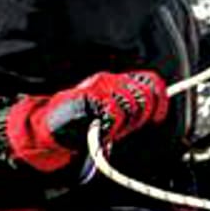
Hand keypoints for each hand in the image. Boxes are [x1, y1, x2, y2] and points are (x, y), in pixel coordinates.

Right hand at [2, 70, 168, 171]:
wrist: (50, 127)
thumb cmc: (81, 124)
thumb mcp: (112, 115)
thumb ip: (131, 110)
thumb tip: (155, 110)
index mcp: (116, 82)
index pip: (149, 81)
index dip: (159, 99)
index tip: (158, 115)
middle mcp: (109, 80)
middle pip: (143, 96)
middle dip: (139, 117)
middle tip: (124, 128)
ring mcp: (98, 87)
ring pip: (130, 105)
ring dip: (124, 124)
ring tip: (109, 129)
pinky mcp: (89, 96)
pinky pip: (114, 112)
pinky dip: (112, 126)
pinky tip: (102, 130)